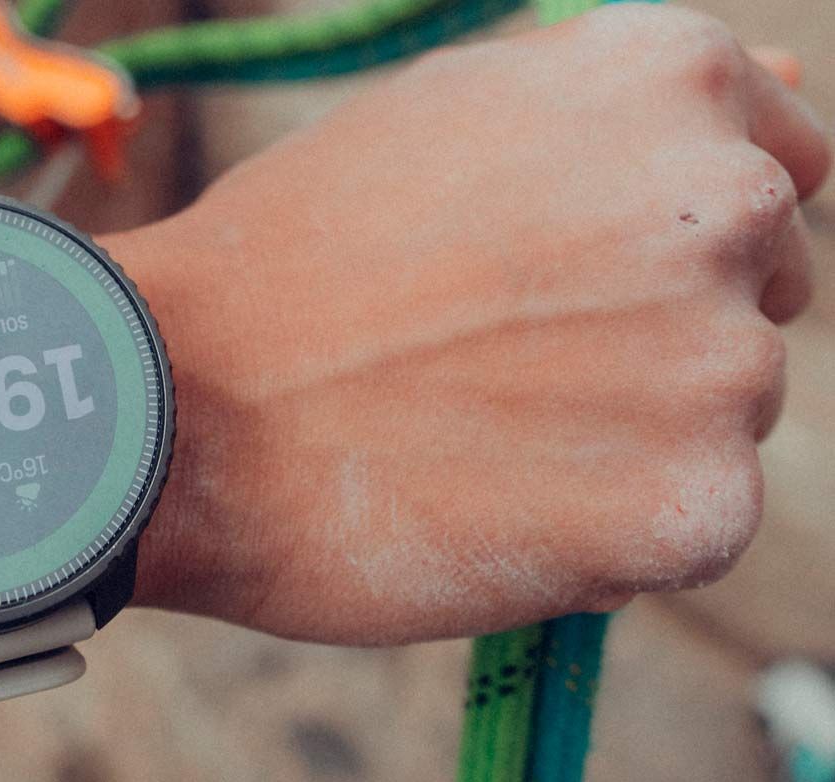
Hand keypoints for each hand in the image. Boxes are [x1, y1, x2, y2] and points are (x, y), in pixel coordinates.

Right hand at [105, 4, 828, 643]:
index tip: (570, 279)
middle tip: (489, 366)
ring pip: (722, 417)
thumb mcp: (447, 112)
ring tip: (469, 440)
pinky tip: (488, 509)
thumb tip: (787, 78)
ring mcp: (721, 362)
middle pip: (759, 295)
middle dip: (657, 333)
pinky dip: (609, 537)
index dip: (667, 235)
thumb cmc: (285, 263)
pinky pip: (691, 526)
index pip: (782, 166)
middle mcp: (721, 204)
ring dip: (627, 439)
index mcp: (664, 84)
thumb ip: (621, 100)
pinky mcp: (698, 507)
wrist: (173, 410)